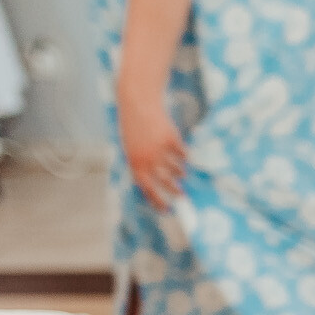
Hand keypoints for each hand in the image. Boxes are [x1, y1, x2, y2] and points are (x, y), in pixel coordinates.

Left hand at [118, 94, 186, 208]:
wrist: (138, 105)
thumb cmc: (133, 128)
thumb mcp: (131, 150)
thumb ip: (141, 166)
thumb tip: (153, 183)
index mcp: (135, 163)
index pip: (148, 189)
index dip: (157, 200)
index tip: (166, 209)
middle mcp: (148, 159)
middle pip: (166, 182)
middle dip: (175, 191)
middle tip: (182, 196)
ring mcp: (160, 150)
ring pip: (176, 169)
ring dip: (180, 174)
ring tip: (182, 175)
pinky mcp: (171, 140)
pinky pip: (182, 155)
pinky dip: (183, 157)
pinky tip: (183, 156)